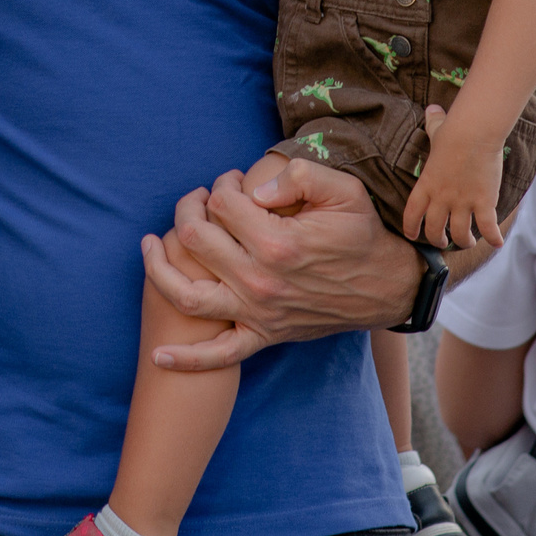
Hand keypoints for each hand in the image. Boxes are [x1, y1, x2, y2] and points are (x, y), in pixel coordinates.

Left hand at [139, 157, 422, 370]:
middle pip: (196, 238)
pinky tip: (159, 353)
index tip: (232, 181)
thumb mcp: (344, 191)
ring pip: (187, 294)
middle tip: (198, 200)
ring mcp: (258, 312)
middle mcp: (261, 281)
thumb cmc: (361, 234)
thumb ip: (298, 176)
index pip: (222, 204)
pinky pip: (219, 354)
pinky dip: (186, 358)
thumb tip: (251, 188)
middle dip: (188, 209)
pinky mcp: (264, 335)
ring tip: (149, 245)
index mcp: (278, 243)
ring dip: (159, 268)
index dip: (222, 185)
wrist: (386, 287)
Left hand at [402, 105, 501, 248]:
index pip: (412, 214)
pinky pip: (487, 228)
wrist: (472, 134)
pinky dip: (492, 238)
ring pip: (459, 234)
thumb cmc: (453, 130)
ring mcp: (462, 202)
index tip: (413, 236)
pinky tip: (496, 242)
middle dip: (437, 240)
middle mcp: (441, 198)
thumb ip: (432, 123)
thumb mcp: (437, 129)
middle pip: (434, 230)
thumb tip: (432, 109)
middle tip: (444, 242)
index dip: (411, 228)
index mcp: (426, 185)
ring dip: (463, 241)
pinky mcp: (483, 203)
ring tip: (468, 241)